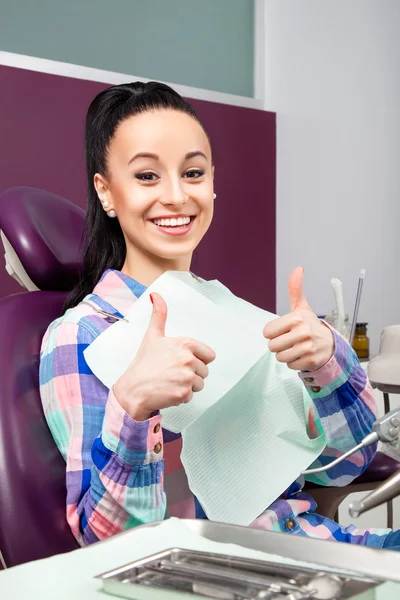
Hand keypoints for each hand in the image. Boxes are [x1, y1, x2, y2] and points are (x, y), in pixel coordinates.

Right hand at [114, 293, 215, 420]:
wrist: (133, 389)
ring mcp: (187, 377)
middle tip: (171, 373)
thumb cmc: (143, 363)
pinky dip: (181, 397)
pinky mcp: (184, 393)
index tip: (180, 361)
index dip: (196, 360)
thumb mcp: (152, 336)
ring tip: (169, 382)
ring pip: (199, 384)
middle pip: (205, 371)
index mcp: (185, 343)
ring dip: (187, 386)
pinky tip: (167, 391)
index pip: (209, 355)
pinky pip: (192, 396)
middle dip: (191, 374)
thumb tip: (155, 295)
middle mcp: (188, 359)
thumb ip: (159, 315)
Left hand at [263, 267, 333, 370]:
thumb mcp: (302, 307)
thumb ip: (295, 289)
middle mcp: (303, 333)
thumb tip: (298, 268)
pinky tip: (303, 355)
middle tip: (290, 340)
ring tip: (296, 347)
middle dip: (279, 344)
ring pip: (279, 357)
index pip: (267, 332)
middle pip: (272, 346)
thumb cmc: (311, 325)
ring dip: (285, 354)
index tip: (284, 330)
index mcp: (297, 318)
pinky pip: (289, 365)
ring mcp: (307, 348)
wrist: (331, 344)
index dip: (273, 332)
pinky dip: (294, 362)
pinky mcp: (310, 362)